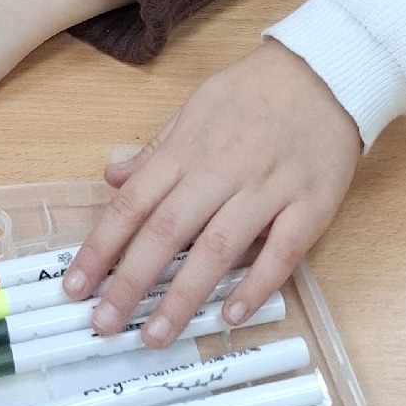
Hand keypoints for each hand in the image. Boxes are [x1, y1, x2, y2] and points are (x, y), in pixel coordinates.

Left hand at [63, 41, 362, 342]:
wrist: (329, 70)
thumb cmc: (258, 91)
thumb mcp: (197, 107)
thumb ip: (157, 149)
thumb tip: (114, 177)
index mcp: (188, 150)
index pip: (133, 205)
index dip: (101, 249)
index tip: (76, 287)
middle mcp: (221, 171)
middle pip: (167, 232)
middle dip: (131, 282)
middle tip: (106, 324)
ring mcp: (267, 189)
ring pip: (217, 249)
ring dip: (184, 296)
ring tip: (156, 335)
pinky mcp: (310, 204)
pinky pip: (281, 252)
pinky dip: (256, 284)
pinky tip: (231, 314)